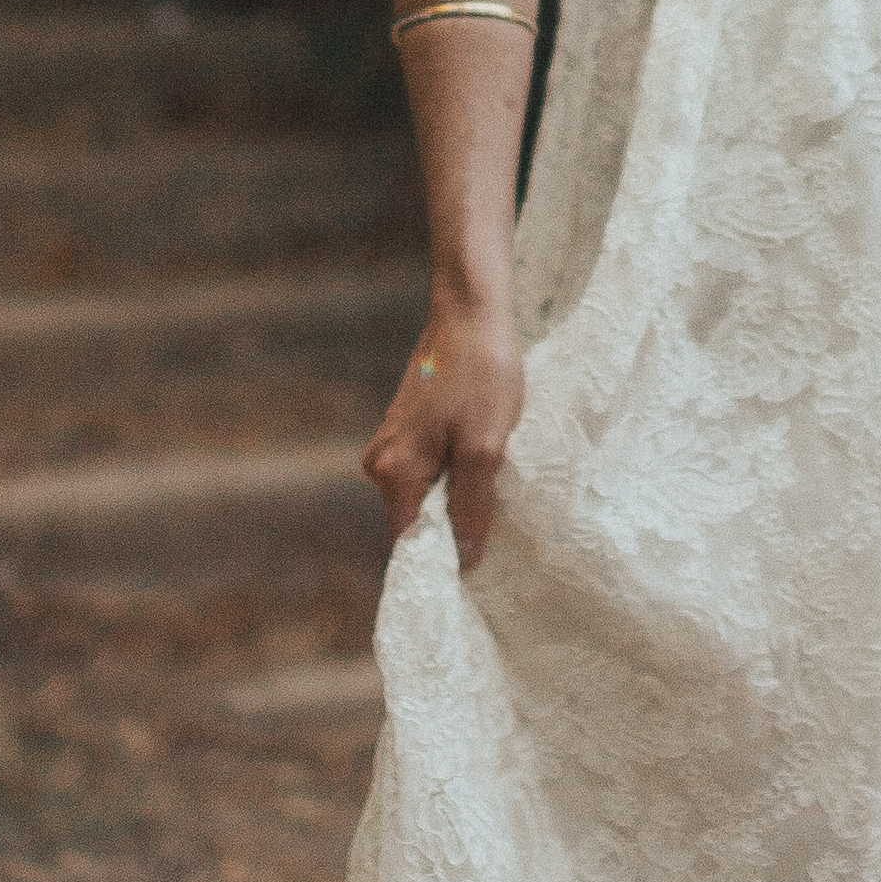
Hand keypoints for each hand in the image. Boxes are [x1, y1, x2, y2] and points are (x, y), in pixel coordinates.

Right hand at [362, 297, 524, 573]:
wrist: (472, 313)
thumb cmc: (482, 375)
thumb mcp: (485, 447)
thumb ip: (472, 506)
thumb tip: (466, 559)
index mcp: (393, 471)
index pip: (411, 542)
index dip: (445, 558)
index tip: (480, 569)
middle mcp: (381, 463)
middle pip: (419, 520)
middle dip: (455, 527)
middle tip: (499, 525)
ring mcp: (392, 444)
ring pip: (427, 495)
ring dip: (459, 499)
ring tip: (496, 490)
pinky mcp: (408, 430)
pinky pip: (431, 472)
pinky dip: (457, 476)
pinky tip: (484, 465)